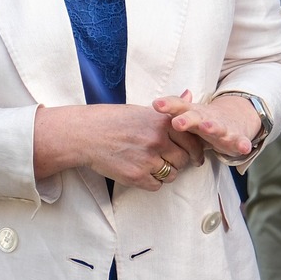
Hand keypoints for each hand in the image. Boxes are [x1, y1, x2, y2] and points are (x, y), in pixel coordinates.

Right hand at [37, 104, 207, 190]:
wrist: (85, 134)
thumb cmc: (111, 120)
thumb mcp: (142, 109)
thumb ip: (169, 107)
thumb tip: (190, 94)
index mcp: (161, 122)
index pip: (192, 140)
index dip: (195, 150)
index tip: (195, 156)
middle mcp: (157, 140)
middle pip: (183, 159)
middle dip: (179, 162)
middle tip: (170, 160)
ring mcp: (148, 160)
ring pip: (172, 174)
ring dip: (166, 172)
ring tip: (153, 164)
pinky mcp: (136, 176)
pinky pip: (156, 185)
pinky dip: (152, 181)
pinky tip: (142, 171)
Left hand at [154, 89, 262, 160]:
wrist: (233, 119)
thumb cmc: (200, 120)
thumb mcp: (185, 116)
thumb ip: (170, 113)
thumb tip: (152, 105)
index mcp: (191, 113)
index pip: (178, 107)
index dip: (167, 106)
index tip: (156, 105)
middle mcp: (205, 118)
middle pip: (195, 117)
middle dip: (187, 119)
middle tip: (177, 122)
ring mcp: (221, 127)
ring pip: (216, 127)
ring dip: (212, 127)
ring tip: (207, 127)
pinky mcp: (235, 138)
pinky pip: (239, 141)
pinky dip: (242, 144)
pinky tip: (244, 147)